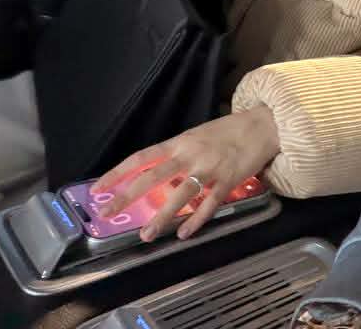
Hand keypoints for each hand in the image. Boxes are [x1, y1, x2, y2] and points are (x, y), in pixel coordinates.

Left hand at [91, 107, 280, 240]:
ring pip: (180, 194)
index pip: (141, 157)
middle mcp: (190, 155)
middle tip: (107, 213)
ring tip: (146, 235)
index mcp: (179, 142)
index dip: (118, 173)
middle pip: (153, 176)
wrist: (262, 125)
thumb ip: (176, 156)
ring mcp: (209, 168)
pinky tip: (184, 233)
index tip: (98, 189)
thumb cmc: (227, 132)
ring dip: (162, 216)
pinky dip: (196, 219)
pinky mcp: (228, 180)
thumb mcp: (196, 137)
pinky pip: (209, 203)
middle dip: (128, 196)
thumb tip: (156, 180)